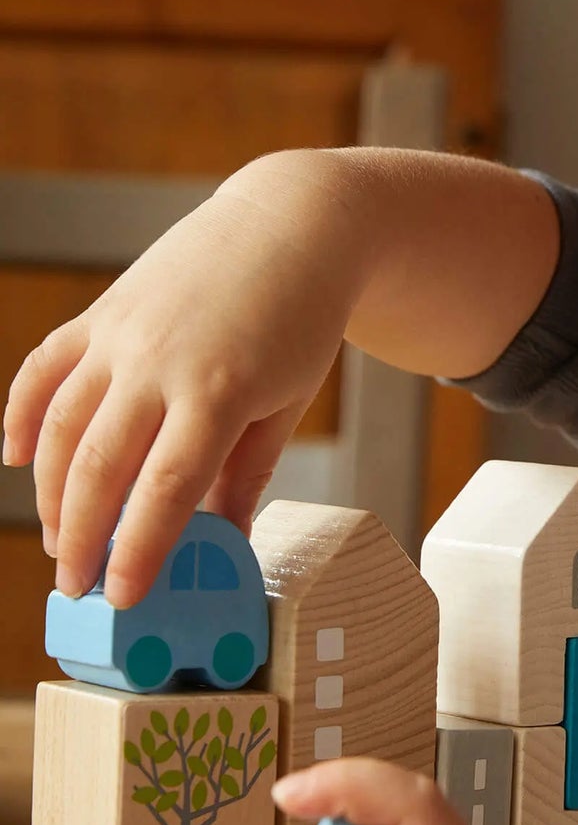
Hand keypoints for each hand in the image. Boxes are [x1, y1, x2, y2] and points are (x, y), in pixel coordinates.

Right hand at [2, 160, 363, 606]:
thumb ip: (248, 471)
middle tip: (78, 587)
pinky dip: (23, 415)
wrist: (292, 226)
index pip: (165, 491)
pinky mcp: (100, 313)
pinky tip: (17, 459)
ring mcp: (120, 334)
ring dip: (52, 492)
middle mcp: (157, 362)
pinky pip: (45, 370)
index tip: (122, 598)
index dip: (137, 551)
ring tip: (61, 541)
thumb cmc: (302, 320)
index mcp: (217, 391)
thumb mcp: (289, 401)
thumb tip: (223, 538)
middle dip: (84, 537)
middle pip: (102, 467)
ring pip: (63, 426)